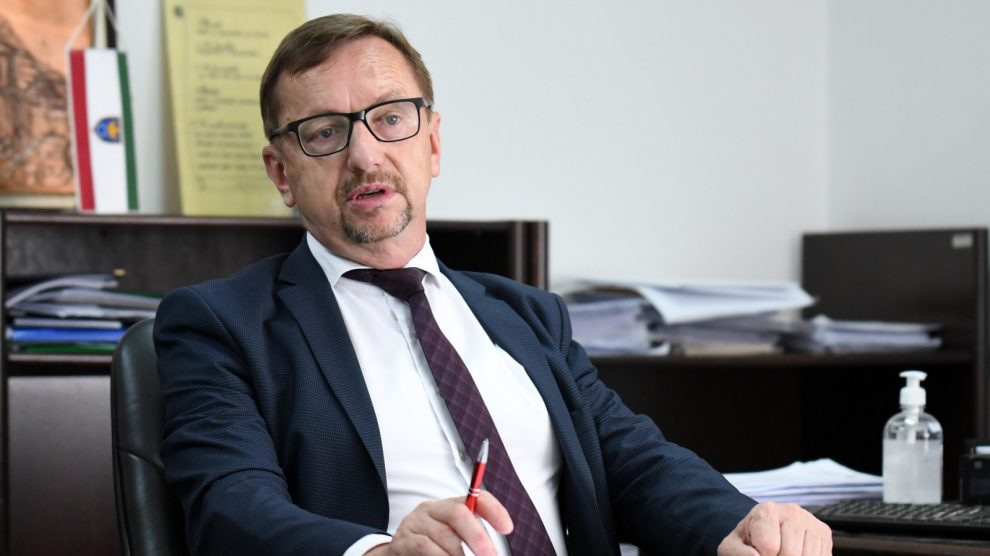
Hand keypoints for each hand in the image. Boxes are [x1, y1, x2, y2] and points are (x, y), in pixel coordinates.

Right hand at [366, 491, 512, 554]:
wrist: (397, 555)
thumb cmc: (432, 547)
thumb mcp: (453, 539)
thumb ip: (471, 539)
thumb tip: (491, 552)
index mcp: (449, 505)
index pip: (476, 497)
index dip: (494, 510)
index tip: (507, 528)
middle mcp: (431, 509)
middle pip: (458, 514)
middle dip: (477, 537)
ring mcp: (415, 523)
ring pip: (443, 535)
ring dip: (459, 555)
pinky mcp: (403, 541)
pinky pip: (424, 548)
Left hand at [717, 502, 831, 555]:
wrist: (762, 532)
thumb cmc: (748, 541)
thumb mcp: (733, 546)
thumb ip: (739, 553)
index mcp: (767, 511)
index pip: (769, 547)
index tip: (758, 551)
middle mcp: (792, 511)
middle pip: (790, 554)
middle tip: (771, 553)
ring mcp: (811, 521)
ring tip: (782, 552)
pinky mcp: (824, 533)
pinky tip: (797, 553)